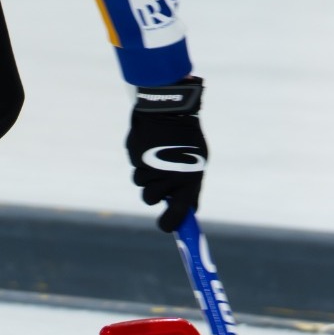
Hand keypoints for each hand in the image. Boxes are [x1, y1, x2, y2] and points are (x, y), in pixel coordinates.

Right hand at [125, 77, 206, 231]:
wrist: (170, 109)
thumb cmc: (188, 137)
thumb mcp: (198, 162)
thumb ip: (192, 186)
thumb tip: (188, 209)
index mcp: (187, 182)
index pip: (176, 216)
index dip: (169, 224)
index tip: (166, 225)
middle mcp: (167, 178)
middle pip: (150, 199)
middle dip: (153, 192)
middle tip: (160, 180)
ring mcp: (149, 167)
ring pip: (141, 182)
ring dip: (147, 173)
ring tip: (158, 155)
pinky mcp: (134, 155)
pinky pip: (135, 165)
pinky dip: (141, 158)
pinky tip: (150, 144)